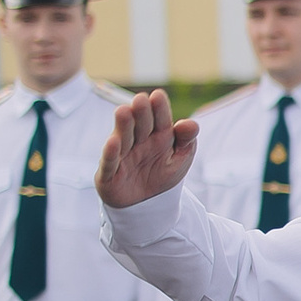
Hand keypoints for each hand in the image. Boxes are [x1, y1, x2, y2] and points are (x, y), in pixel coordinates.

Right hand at [96, 90, 200, 209]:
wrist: (148, 204)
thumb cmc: (163, 175)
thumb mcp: (181, 158)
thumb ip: (187, 140)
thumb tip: (190, 124)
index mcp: (159, 135)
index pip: (160, 119)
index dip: (159, 108)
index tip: (158, 96)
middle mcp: (139, 141)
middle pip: (140, 125)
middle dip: (141, 112)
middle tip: (140, 100)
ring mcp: (123, 155)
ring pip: (123, 138)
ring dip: (123, 125)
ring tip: (124, 111)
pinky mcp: (109, 172)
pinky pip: (110, 162)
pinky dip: (111, 152)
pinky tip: (113, 141)